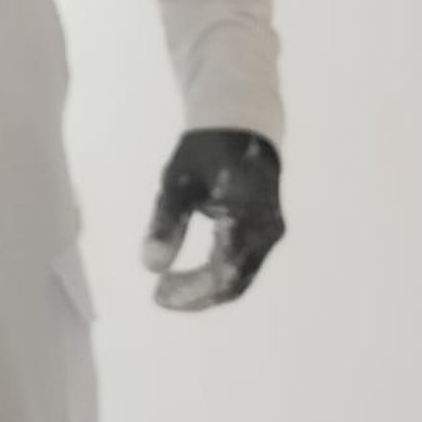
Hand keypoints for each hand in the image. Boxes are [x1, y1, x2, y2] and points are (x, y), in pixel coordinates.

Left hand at [143, 129, 283, 311]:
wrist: (240, 126)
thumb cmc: (203, 152)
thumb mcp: (177, 181)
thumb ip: (165, 222)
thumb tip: (150, 267)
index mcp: (246, 213)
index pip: (224, 270)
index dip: (193, 290)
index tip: (158, 295)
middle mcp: (267, 228)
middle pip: (235, 281)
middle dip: (197, 295)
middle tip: (159, 296)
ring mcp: (271, 232)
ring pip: (241, 278)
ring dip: (206, 290)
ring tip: (167, 288)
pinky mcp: (267, 234)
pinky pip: (244, 266)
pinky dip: (217, 277)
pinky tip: (188, 277)